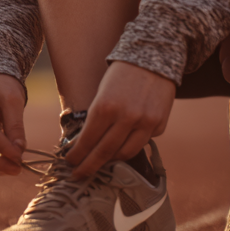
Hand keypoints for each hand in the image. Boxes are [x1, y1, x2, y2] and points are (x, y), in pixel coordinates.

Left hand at [65, 61, 175, 178]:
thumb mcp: (102, 92)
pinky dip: (132, 145)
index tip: (70, 162)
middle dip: (89, 166)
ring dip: (111, 161)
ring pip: (125, 153)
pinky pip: (143, 142)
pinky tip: (124, 143)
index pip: (87, 141)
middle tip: (79, 174)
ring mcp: (145, 123)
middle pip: (104, 153)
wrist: (153, 56)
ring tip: (101, 162)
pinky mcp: (159, 124)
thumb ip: (98, 118)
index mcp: (105, 107)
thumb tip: (87, 143)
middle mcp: (126, 118)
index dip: (77, 155)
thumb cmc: (121, 73)